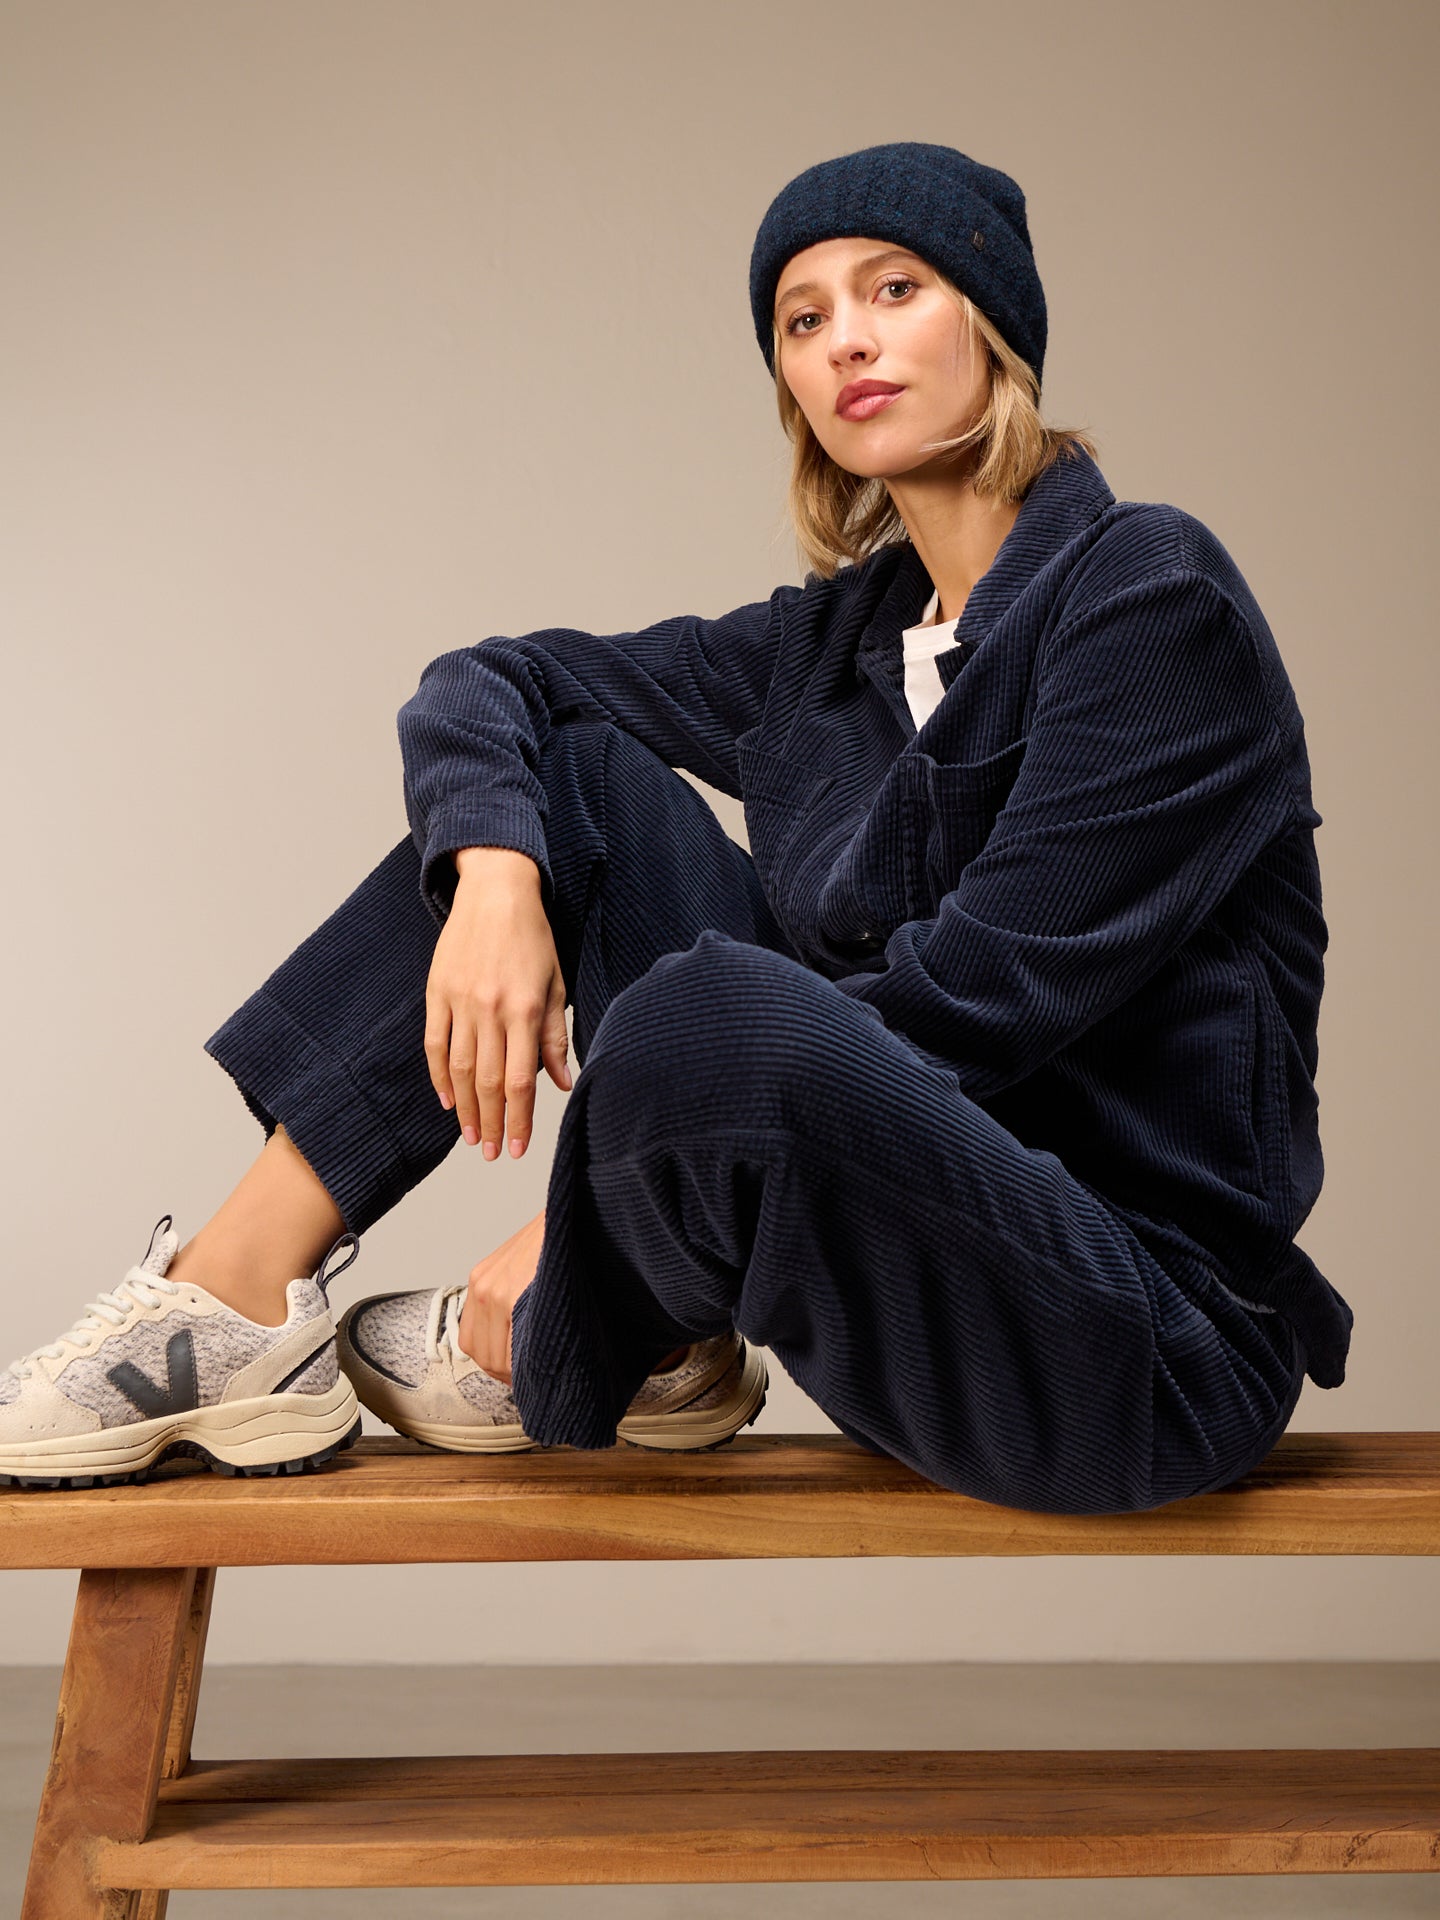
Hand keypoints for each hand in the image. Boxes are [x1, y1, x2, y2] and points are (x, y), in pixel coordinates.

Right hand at [424, 848, 571, 1161]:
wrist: (495, 890)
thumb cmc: (533, 937)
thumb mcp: (556, 982)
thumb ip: (554, 1036)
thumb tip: (561, 1083)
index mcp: (526, 1009)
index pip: (520, 1081)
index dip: (519, 1120)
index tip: (517, 1149)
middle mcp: (491, 1009)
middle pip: (488, 1081)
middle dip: (490, 1123)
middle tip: (489, 1153)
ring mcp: (460, 1000)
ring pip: (460, 1068)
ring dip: (464, 1107)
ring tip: (470, 1135)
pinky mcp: (437, 991)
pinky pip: (435, 1043)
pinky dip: (439, 1075)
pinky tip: (446, 1099)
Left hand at [455, 1209, 545, 1383]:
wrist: (572, 1214)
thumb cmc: (557, 1243)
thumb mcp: (526, 1267)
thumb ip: (517, 1300)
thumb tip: (523, 1342)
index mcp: (482, 1281)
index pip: (475, 1343)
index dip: (497, 1365)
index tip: (518, 1371)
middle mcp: (482, 1287)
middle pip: (482, 1355)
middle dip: (508, 1373)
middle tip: (532, 1377)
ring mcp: (494, 1290)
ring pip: (495, 1357)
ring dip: (518, 1372)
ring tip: (540, 1372)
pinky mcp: (510, 1292)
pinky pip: (511, 1347)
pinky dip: (524, 1363)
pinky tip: (542, 1360)